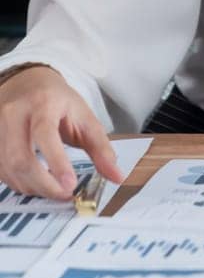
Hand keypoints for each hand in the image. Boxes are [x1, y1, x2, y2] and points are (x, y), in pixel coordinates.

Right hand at [0, 66, 123, 199]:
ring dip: (31, 187)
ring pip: (8, 168)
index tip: (70, 184)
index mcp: (43, 103)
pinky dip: (19, 183)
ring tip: (53, 190)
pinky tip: (35, 184)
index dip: (57, 161)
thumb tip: (117, 177)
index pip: (45, 134)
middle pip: (20, 157)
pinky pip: (0, 171)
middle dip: (43, 184)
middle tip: (65, 194)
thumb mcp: (86, 117)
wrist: (27, 83)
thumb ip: (101, 148)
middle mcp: (14, 114)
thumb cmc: (59, 102)